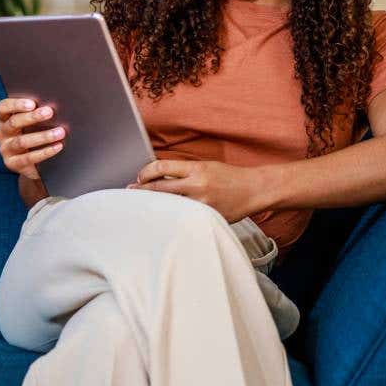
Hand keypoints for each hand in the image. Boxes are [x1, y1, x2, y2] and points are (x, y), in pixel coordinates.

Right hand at [0, 98, 65, 179]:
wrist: (34, 164)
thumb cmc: (35, 135)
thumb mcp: (33, 124)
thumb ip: (38, 113)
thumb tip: (55, 106)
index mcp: (5, 119)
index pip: (3, 107)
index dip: (16, 104)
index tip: (32, 103)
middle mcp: (2, 133)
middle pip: (13, 123)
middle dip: (33, 117)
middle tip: (50, 112)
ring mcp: (6, 149)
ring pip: (22, 141)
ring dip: (43, 136)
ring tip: (60, 132)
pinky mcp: (12, 163)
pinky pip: (28, 158)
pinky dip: (45, 152)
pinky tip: (58, 146)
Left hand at [128, 159, 268, 222]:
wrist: (254, 190)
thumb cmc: (229, 177)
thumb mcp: (206, 166)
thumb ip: (184, 172)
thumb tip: (158, 177)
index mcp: (197, 169)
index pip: (162, 167)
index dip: (146, 172)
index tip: (140, 176)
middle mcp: (197, 186)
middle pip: (159, 189)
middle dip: (142, 190)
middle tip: (131, 191)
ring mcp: (202, 204)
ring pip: (168, 205)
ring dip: (153, 205)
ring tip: (142, 206)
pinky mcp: (206, 217)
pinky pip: (183, 217)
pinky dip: (171, 216)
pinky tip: (163, 218)